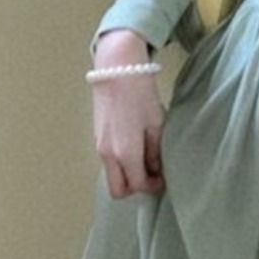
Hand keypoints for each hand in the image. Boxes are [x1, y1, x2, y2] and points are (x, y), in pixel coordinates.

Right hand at [92, 29, 165, 197]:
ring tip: (144, 157)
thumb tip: (155, 169)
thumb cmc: (140, 93)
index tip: (162, 179)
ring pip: (111, 175)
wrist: (116, 69)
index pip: (137, 185)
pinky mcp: (96, 137)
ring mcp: (99, 146)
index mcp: (125, 152)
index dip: (152, 186)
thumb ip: (155, 152)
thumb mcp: (156, 123)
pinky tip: (133, 147)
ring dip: (127, 174)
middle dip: (134, 188)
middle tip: (150, 175)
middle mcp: (108, 154)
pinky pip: (107, 161)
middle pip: (117, 190)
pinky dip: (119, 163)